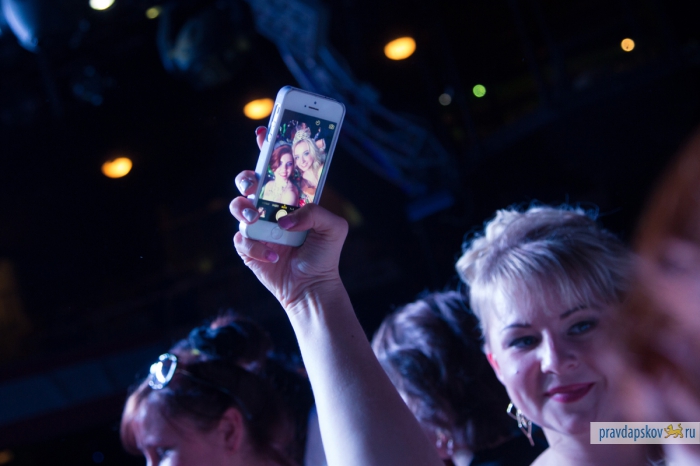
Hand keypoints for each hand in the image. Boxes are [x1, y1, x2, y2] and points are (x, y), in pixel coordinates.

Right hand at [229, 128, 348, 309]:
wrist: (312, 286)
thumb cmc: (324, 253)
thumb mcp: (334, 227)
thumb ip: (315, 212)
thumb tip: (284, 219)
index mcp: (289, 197)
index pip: (275, 166)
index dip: (267, 147)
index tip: (263, 132)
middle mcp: (269, 208)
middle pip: (247, 181)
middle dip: (246, 178)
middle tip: (254, 185)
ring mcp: (257, 226)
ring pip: (237, 206)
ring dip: (244, 210)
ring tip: (258, 221)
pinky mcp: (248, 247)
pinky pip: (241, 239)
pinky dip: (256, 246)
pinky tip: (275, 256)